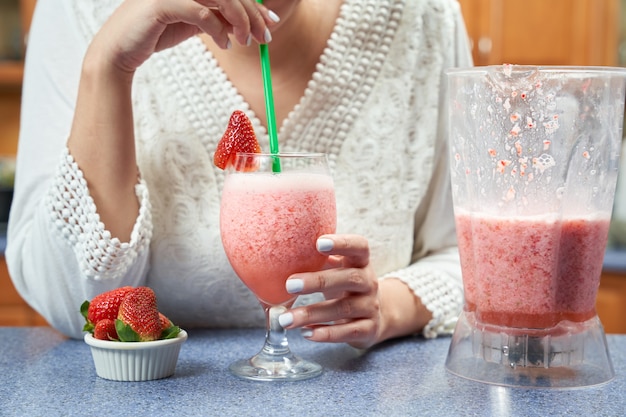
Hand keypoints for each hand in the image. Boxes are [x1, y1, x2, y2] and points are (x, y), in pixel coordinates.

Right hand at [90, 0, 276, 72]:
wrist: (120, 50)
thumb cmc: (155, 33)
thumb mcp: (193, 24)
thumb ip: (216, 19)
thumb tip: (247, 25)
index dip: (254, 5)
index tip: (270, 24)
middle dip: (253, 15)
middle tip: (264, 39)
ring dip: (239, 21)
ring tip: (244, 42)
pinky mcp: (162, 4)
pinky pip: (202, 13)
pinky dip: (218, 30)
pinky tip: (224, 45)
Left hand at [278, 234, 383, 349]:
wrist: (373, 315)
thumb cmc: (344, 284)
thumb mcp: (336, 269)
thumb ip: (317, 260)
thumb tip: (281, 253)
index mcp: (360, 262)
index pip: (359, 246)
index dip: (342, 243)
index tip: (318, 243)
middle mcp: (369, 282)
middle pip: (350, 278)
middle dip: (319, 281)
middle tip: (290, 285)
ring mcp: (371, 306)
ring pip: (344, 309)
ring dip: (312, 313)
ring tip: (286, 319)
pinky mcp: (369, 329)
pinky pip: (347, 332)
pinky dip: (326, 334)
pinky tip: (305, 332)